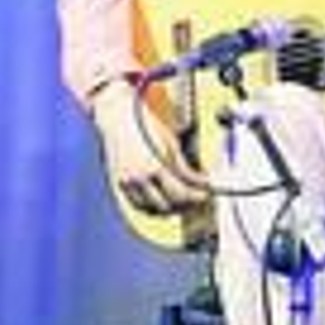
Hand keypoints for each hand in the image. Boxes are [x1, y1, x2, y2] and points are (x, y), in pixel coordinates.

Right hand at [91, 79, 207, 215]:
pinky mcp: (119, 183)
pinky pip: (138, 204)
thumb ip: (184, 166)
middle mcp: (140, 179)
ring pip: (152, 209)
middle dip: (186, 204)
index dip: (197, 196)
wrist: (118, 115)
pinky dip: (151, 207)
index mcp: (155, 167)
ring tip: (181, 201)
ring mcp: (127, 182)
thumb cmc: (145, 124)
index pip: (181, 193)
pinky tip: (161, 201)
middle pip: (168, 205)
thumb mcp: (170, 144)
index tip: (206, 193)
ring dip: (169, 208)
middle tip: (197, 197)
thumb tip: (200, 181)